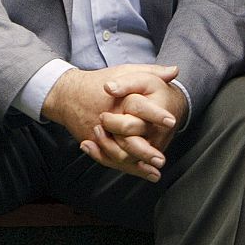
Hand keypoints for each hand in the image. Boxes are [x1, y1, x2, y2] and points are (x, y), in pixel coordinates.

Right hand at [42, 64, 180, 180]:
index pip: (139, 107)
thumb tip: (176, 71)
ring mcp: (100, 134)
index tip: (171, 121)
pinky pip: (111, 159)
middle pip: (127, 137)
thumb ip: (151, 71)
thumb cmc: (99, 82)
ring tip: (155, 171)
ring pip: (119, 154)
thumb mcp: (126, 71)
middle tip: (161, 159)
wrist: (68, 94)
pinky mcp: (95, 143)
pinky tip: (145, 173)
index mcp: (118, 99)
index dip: (156, 115)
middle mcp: (108, 118)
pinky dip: (128, 168)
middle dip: (145, 150)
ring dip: (137, 165)